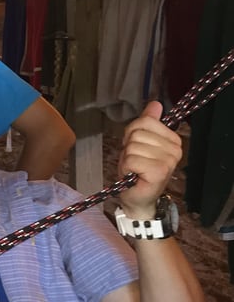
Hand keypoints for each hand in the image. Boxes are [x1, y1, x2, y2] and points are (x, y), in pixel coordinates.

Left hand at [118, 101, 182, 219]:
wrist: (137, 197)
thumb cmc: (137, 170)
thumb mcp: (139, 141)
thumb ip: (147, 122)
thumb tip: (155, 104)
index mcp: (173, 139)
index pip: (146, 121)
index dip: (133, 133)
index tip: (136, 147)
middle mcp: (175, 149)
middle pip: (137, 133)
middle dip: (129, 146)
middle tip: (135, 161)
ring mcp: (168, 160)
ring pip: (133, 146)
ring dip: (127, 158)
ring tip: (134, 168)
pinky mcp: (159, 171)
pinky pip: (131, 159)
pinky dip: (127, 167)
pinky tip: (134, 175)